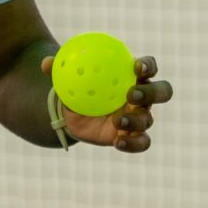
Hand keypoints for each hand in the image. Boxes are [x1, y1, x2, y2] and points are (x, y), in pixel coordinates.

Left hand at [42, 53, 172, 153]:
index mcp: (132, 76)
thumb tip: (46, 63)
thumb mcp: (69, 78)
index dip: (147, 65)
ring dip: (135, 119)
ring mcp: (140, 117)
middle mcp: (142, 96)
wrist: (77, 115)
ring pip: (149, 119)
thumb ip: (61, 70)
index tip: (135, 66)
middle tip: (132, 94)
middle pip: (162, 91)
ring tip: (118, 120)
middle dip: (151, 92)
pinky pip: (142, 143)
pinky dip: (133, 144)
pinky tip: (117, 142)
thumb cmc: (79, 89)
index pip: (148, 66)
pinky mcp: (133, 137)